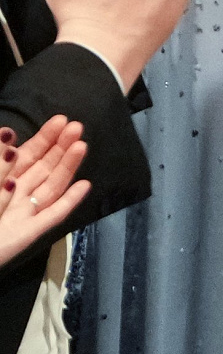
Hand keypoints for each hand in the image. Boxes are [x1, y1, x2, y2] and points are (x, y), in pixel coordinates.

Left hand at [0, 117, 89, 266]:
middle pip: (45, 168)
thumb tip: (9, 134)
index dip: (46, 137)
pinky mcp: (28, 233)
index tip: (61, 120)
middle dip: (61, 147)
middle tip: (76, 128)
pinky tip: (84, 185)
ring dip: (67, 166)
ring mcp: (25, 214)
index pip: (30, 154)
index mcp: (4, 177)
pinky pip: (52, 216)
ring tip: (81, 146)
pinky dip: (69, 201)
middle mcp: (17, 193)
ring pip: (51, 187)